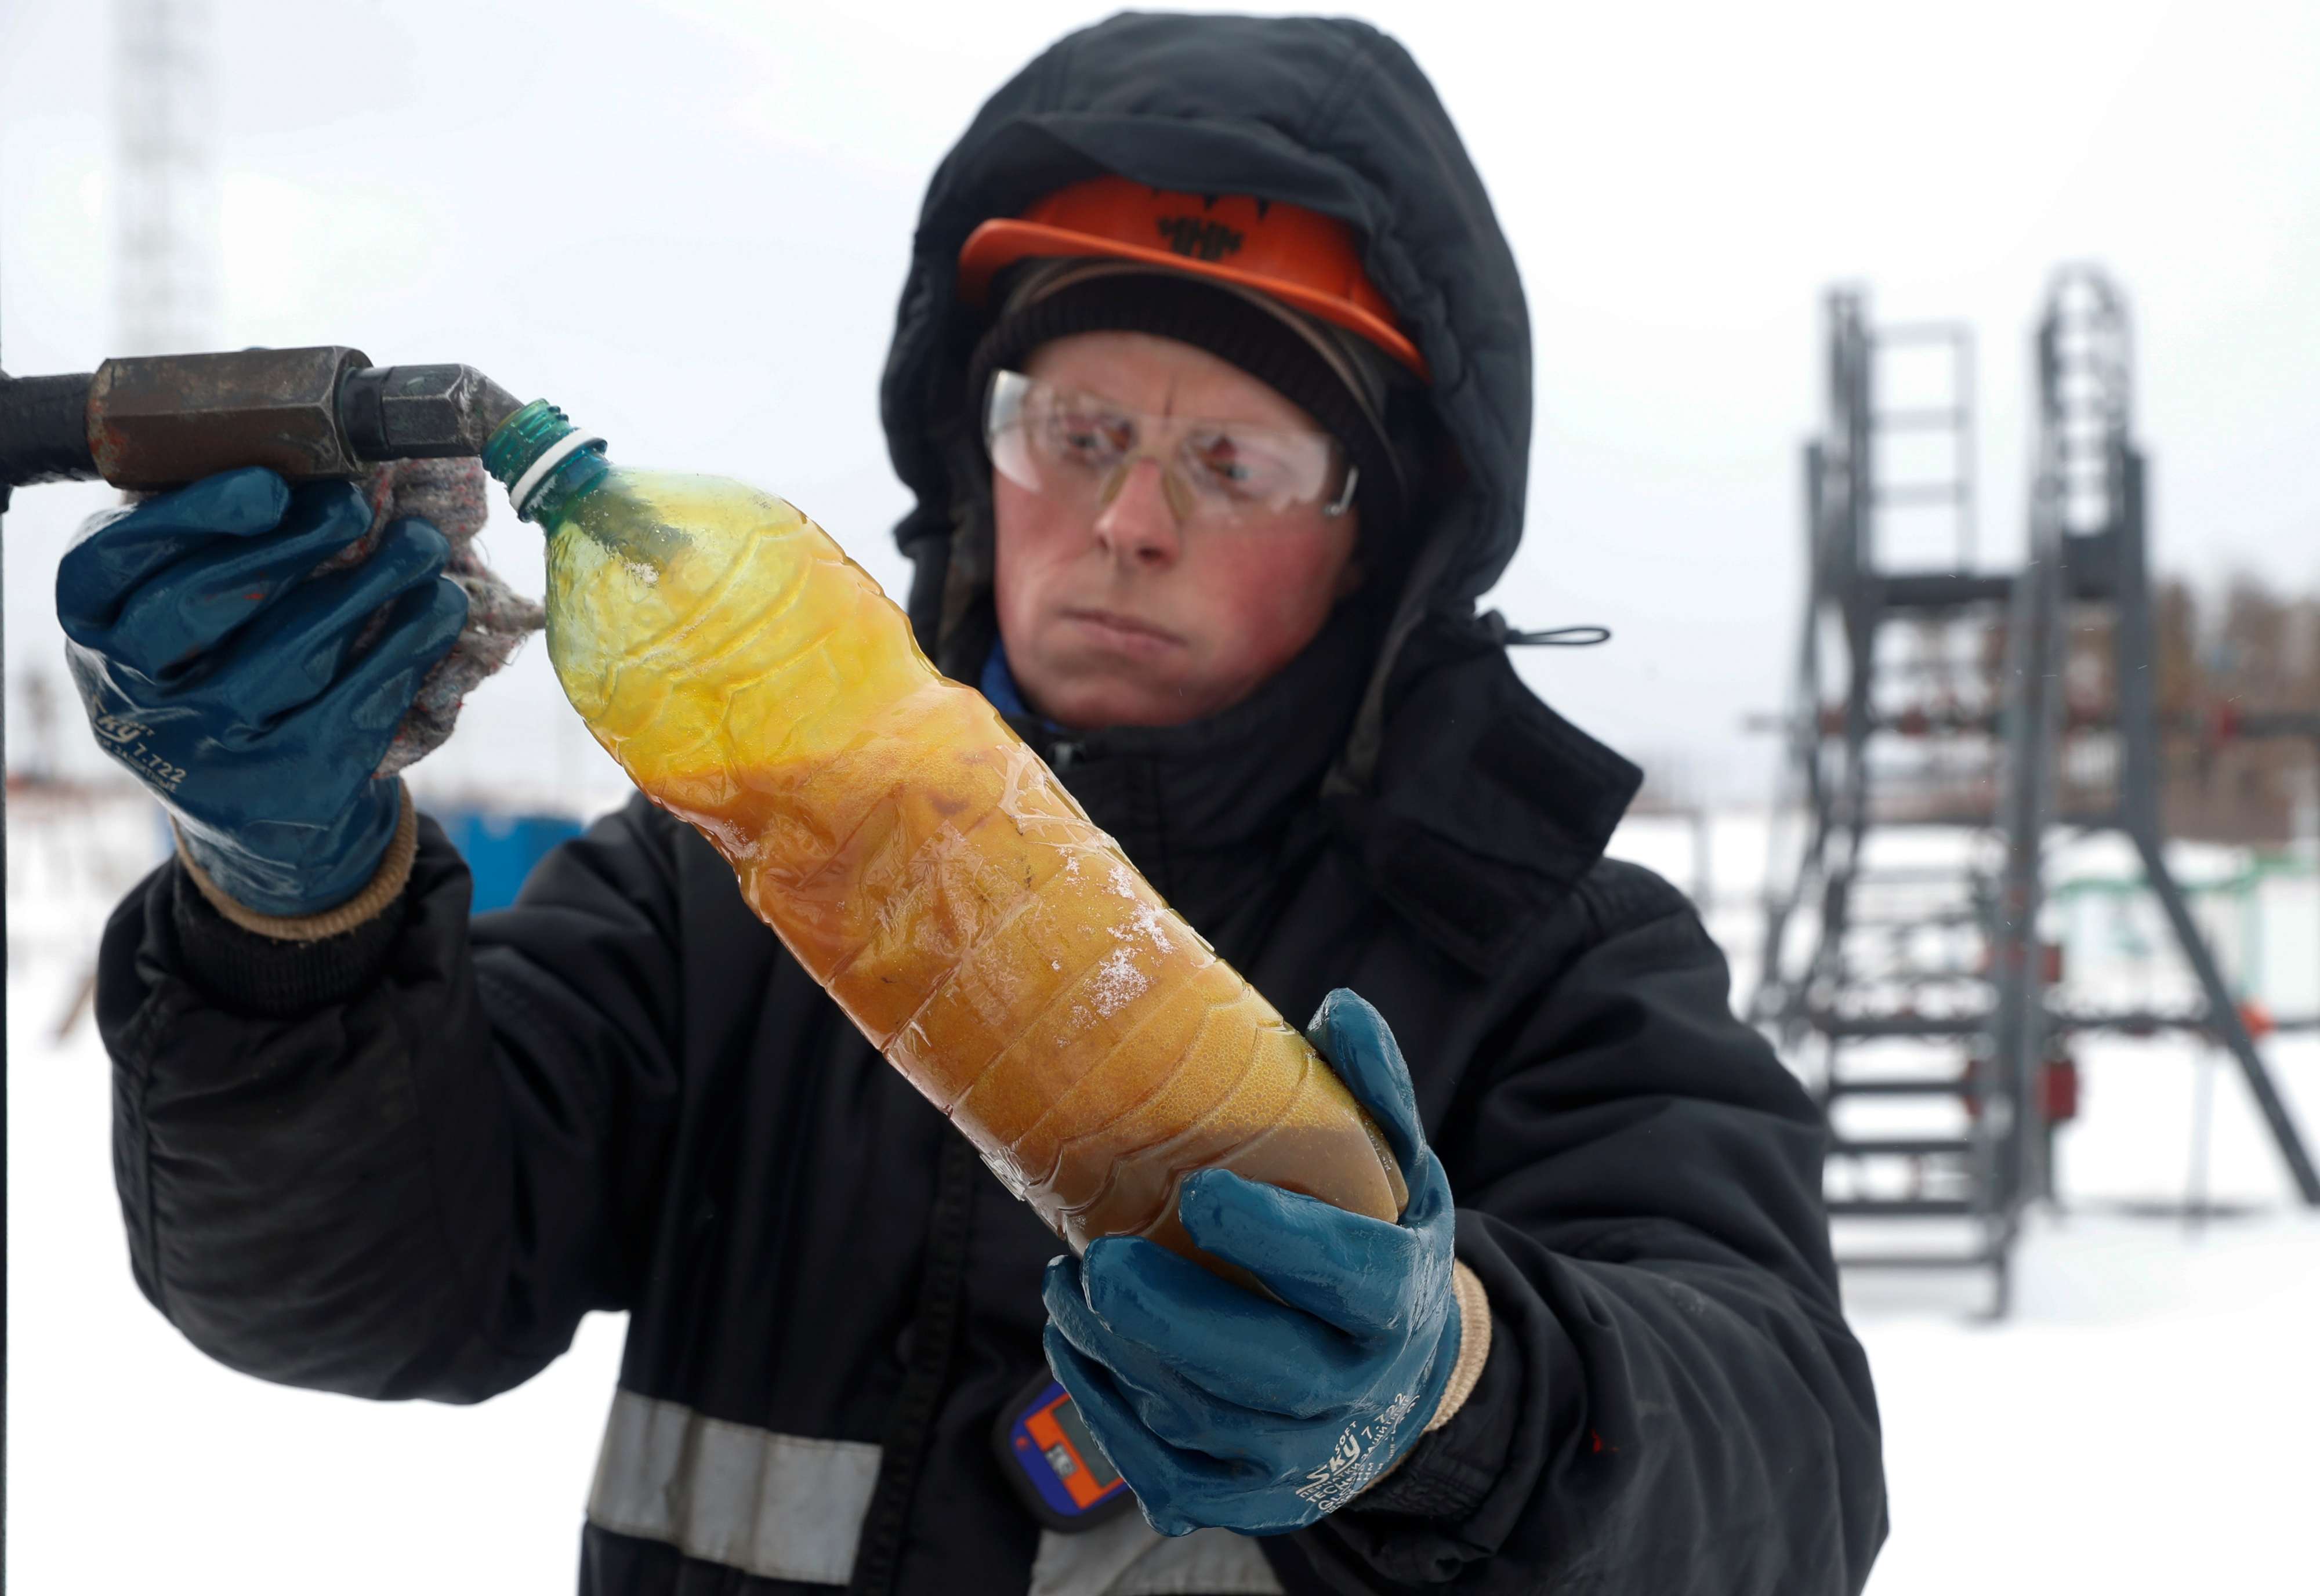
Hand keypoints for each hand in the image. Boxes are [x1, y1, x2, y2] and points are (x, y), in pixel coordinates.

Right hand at [57, 467, 466, 915]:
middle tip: (355, 503)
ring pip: (287, 659)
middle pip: (193, 610)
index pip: (109, 563)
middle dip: (284, 548)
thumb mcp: (190, 594)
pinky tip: (439, 605)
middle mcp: (132, 699)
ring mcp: (204, 755)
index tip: (268, 486)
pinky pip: (352, 708)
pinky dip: (405, 648)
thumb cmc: (225, 657)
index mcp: (94, 629)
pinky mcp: (284, 789)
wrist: (254, 794)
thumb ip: (215, 533)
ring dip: (366, 588)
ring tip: (421, 544)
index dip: (187, 519)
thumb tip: (305, 455)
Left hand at [1042, 989, 1460, 1535]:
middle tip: (1099, 1257)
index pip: (1343, 1276)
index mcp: (1395, 1302)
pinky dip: (1106, 1414)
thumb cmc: (1379, 1250)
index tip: (1199, 1190)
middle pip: (1257, 1369)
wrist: (1401, 1379)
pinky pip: (1166, 1474)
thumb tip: (1338, 1007)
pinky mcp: (1249, 1497)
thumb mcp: (1399, 1171)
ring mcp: (1301, 1458)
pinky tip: (1074, 1348)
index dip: (1272, 1238)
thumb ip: (1373, 1093)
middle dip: (1167, 1316)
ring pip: (1197, 1421)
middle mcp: (1354, 1393)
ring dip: (1117, 1355)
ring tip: (1066, 1285)